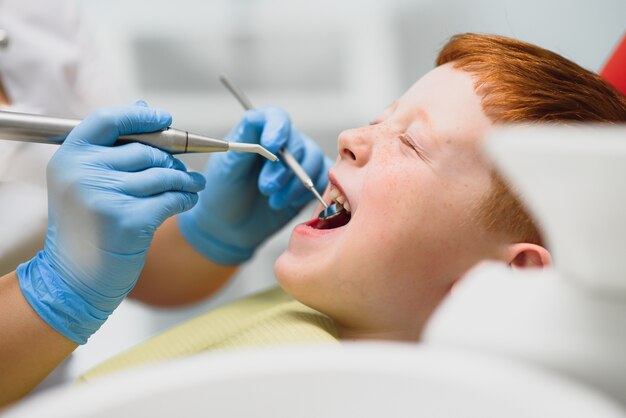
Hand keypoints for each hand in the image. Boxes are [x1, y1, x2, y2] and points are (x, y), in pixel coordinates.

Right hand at [17, 102, 205, 343]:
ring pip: (162, 176)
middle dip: (170, 160)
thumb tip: (142, 106)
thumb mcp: (86, 182)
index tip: (164, 118)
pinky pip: (170, 199)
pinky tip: (188, 201)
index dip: (140, 117)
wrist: (74, 278)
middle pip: (144, 151)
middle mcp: (84, 173)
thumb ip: (112, 146)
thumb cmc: (85, 228)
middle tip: (184, 171)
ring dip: (184, 181)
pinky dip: (185, 199)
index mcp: (69, 157)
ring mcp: (105, 196)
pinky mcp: (128, 220)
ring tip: (193, 185)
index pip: (108, 120)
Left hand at [178, 107, 330, 263]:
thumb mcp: (225, 167)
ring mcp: (298, 163)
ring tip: (274, 201)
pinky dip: (308, 193)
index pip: (276, 118)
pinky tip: (288, 203)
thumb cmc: (222, 193)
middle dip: (283, 169)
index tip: (271, 147)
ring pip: (313, 161)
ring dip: (295, 184)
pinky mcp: (309, 184)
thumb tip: (257, 121)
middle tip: (265, 188)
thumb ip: (242, 142)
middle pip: (297, 143)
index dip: (278, 129)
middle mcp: (282, 144)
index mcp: (259, 132)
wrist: (229, 226)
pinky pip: (323, 181)